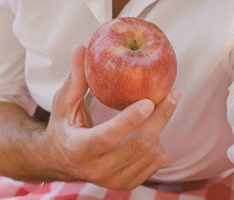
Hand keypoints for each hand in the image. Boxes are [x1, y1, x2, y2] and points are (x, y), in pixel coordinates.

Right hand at [39, 46, 180, 189]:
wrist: (60, 161)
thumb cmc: (63, 127)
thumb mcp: (63, 103)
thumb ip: (75, 79)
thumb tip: (81, 48)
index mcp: (79, 148)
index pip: (107, 137)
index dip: (129, 120)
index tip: (149, 102)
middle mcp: (97, 169)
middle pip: (139, 145)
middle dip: (161, 118)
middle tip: (174, 94)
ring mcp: (113, 180)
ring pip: (150, 154)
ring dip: (158, 129)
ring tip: (154, 111)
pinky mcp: (126, 184)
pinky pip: (154, 163)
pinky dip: (157, 144)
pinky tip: (149, 130)